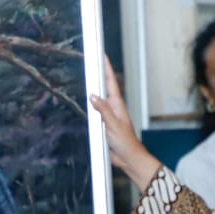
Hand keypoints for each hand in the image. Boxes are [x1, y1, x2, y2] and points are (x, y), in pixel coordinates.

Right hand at [88, 57, 161, 189]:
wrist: (128, 158)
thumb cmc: (126, 143)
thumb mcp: (113, 125)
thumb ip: (103, 110)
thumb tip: (93, 96)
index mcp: (117, 104)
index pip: (110, 82)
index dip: (106, 68)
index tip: (102, 55)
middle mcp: (112, 107)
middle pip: (103, 86)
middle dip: (98, 73)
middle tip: (91, 59)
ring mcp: (107, 115)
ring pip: (97, 98)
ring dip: (92, 87)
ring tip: (86, 74)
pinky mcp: (103, 124)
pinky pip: (94, 111)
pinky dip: (89, 104)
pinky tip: (85, 100)